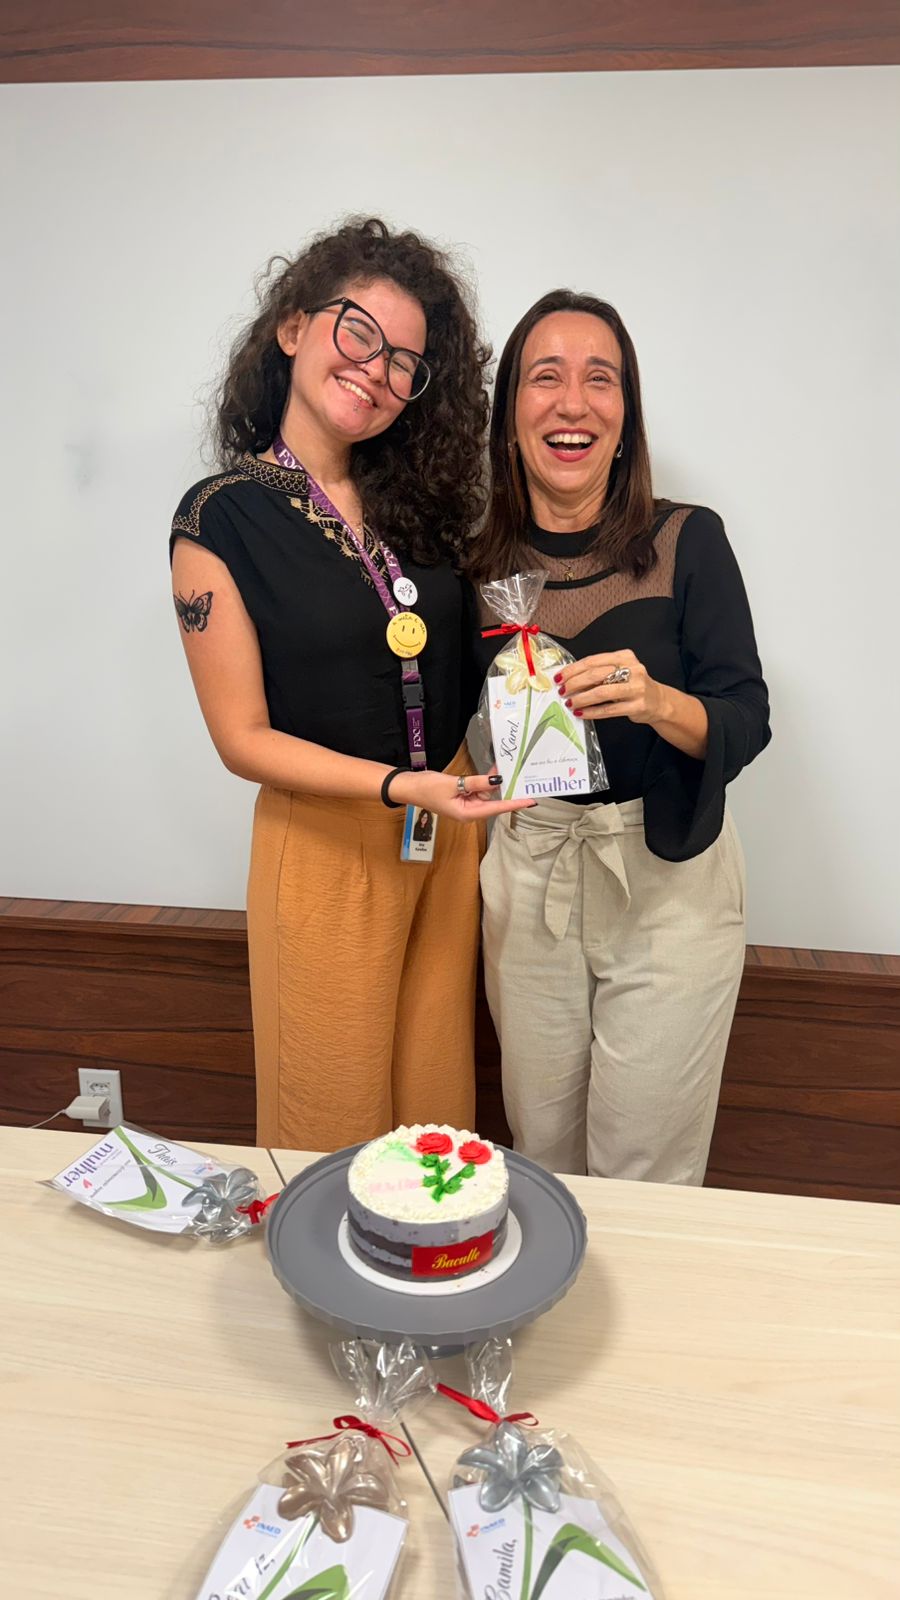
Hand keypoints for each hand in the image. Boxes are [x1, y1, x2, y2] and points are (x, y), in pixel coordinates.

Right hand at [390, 768, 535, 821]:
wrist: (408, 787)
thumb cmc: (427, 788)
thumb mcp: (454, 784)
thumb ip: (477, 782)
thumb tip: (497, 780)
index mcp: (468, 814)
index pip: (497, 809)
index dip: (515, 804)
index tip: (531, 801)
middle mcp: (470, 811)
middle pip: (494, 801)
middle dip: (507, 789)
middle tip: (522, 777)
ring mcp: (466, 804)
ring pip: (487, 793)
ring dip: (494, 782)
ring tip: (506, 767)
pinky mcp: (463, 796)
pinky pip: (479, 789)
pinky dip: (485, 781)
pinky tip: (492, 770)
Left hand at [555, 650, 668, 723]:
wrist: (658, 701)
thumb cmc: (633, 686)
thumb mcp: (620, 672)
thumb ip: (600, 672)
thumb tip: (569, 679)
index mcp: (625, 656)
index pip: (593, 661)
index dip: (573, 669)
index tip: (560, 677)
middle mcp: (632, 669)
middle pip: (596, 674)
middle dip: (574, 683)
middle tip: (562, 691)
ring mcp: (636, 688)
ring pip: (601, 692)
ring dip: (581, 698)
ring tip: (570, 703)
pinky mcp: (637, 705)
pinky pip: (609, 709)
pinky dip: (592, 711)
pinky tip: (582, 713)